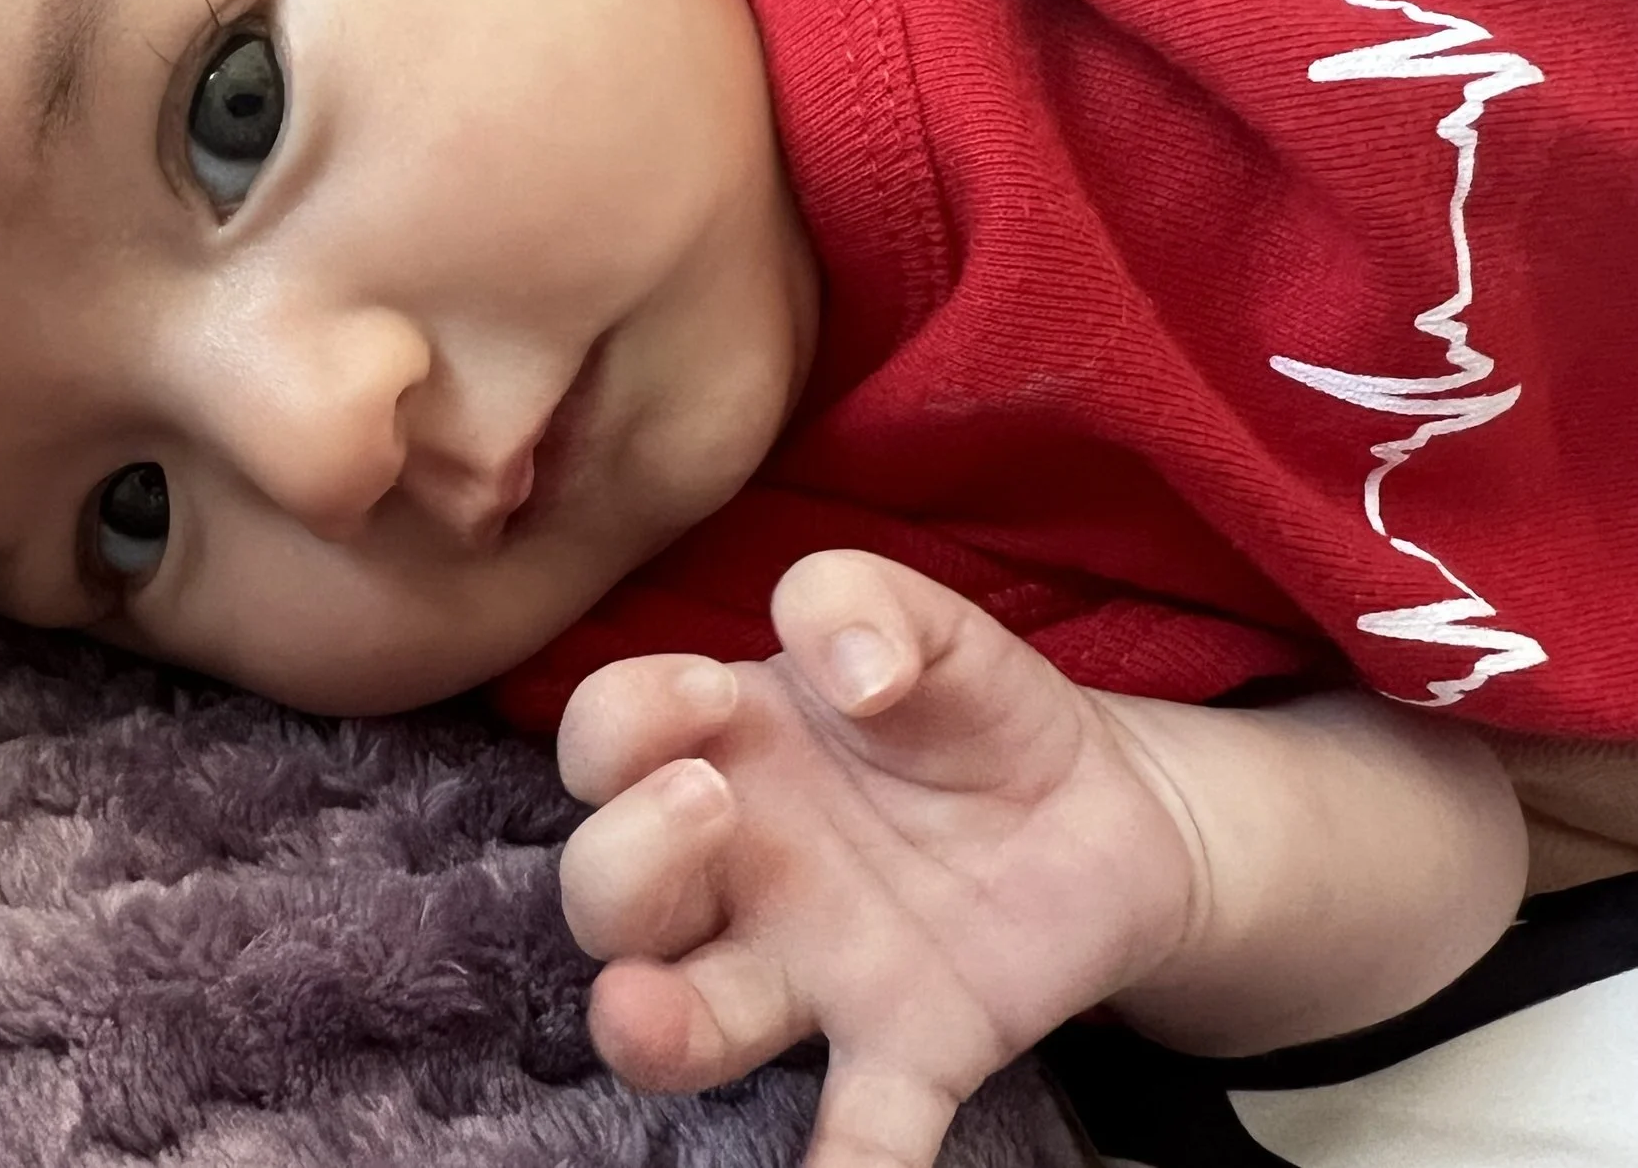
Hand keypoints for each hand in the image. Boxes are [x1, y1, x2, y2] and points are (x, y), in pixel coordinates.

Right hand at [555, 550, 1204, 1167]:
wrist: (1110, 809)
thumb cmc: (973, 712)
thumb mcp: (933, 622)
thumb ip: (864, 601)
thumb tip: (850, 670)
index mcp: (718, 750)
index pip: (605, 738)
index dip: (624, 719)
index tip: (708, 690)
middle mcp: (734, 875)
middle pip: (607, 893)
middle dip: (627, 856)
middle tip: (710, 802)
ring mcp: (808, 974)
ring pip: (686, 1024)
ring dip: (649, 1027)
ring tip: (644, 1013)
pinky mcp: (911, 1050)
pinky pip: (860, 1129)